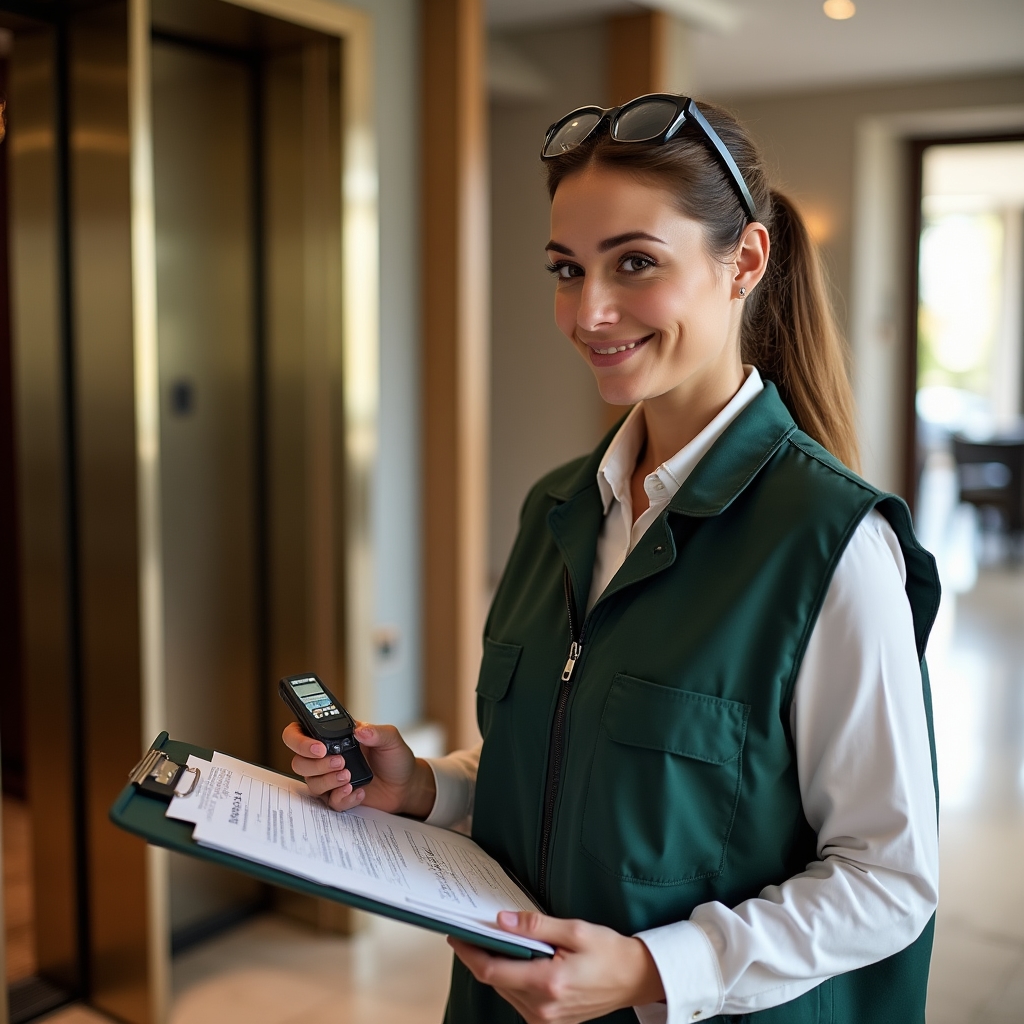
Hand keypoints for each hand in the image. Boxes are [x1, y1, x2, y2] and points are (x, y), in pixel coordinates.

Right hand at [282, 721, 436, 816]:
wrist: (406, 784)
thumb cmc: (395, 758)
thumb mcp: (391, 739)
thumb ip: (377, 732)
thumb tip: (360, 730)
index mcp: (333, 737)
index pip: (298, 733)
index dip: (300, 741)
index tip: (319, 748)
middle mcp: (326, 757)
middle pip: (299, 762)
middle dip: (316, 765)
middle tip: (340, 762)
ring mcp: (330, 778)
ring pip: (311, 783)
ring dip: (328, 781)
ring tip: (349, 777)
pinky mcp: (338, 796)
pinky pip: (329, 801)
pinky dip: (342, 798)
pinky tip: (359, 792)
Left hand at [448, 911, 664, 1023]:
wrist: (636, 980)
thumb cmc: (610, 953)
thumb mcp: (575, 930)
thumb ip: (536, 925)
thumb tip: (502, 920)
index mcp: (548, 983)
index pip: (492, 971)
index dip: (469, 953)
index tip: (456, 935)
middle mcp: (543, 1008)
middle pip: (495, 982)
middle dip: (481, 956)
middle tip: (473, 931)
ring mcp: (546, 1020)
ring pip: (504, 992)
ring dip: (496, 969)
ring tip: (494, 943)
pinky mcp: (549, 1022)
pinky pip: (518, 1000)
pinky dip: (511, 980)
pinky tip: (515, 962)